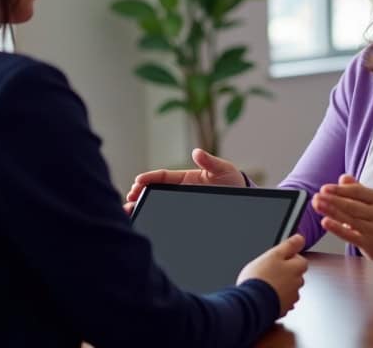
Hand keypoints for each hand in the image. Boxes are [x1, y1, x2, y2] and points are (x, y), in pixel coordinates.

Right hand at [123, 149, 244, 213]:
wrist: (244, 199)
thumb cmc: (232, 181)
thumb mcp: (223, 169)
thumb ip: (210, 162)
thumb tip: (196, 152)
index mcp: (186, 177)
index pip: (163, 176)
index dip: (149, 178)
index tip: (138, 182)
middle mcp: (180, 190)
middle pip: (155, 190)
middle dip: (140, 193)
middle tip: (129, 199)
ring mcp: (181, 202)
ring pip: (158, 203)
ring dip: (143, 205)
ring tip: (130, 211)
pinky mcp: (185, 214)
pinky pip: (168, 215)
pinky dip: (155, 216)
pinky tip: (145, 221)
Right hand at [237, 234, 307, 317]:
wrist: (251, 304)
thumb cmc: (260, 279)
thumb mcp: (273, 254)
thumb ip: (288, 245)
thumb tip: (300, 238)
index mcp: (297, 268)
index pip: (300, 259)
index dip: (288, 257)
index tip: (277, 259)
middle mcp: (297, 284)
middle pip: (295, 275)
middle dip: (284, 273)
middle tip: (268, 271)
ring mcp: (290, 298)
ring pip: (288, 289)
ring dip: (280, 286)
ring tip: (264, 284)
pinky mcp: (282, 310)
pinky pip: (281, 301)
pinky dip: (275, 298)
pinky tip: (264, 295)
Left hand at [311, 175, 372, 261]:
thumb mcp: (369, 200)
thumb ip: (355, 188)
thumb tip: (344, 178)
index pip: (357, 192)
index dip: (340, 190)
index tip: (325, 189)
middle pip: (352, 206)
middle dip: (333, 200)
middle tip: (317, 197)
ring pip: (350, 220)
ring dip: (332, 212)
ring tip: (318, 206)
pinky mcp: (369, 244)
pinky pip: (351, 236)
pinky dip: (337, 229)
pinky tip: (325, 222)